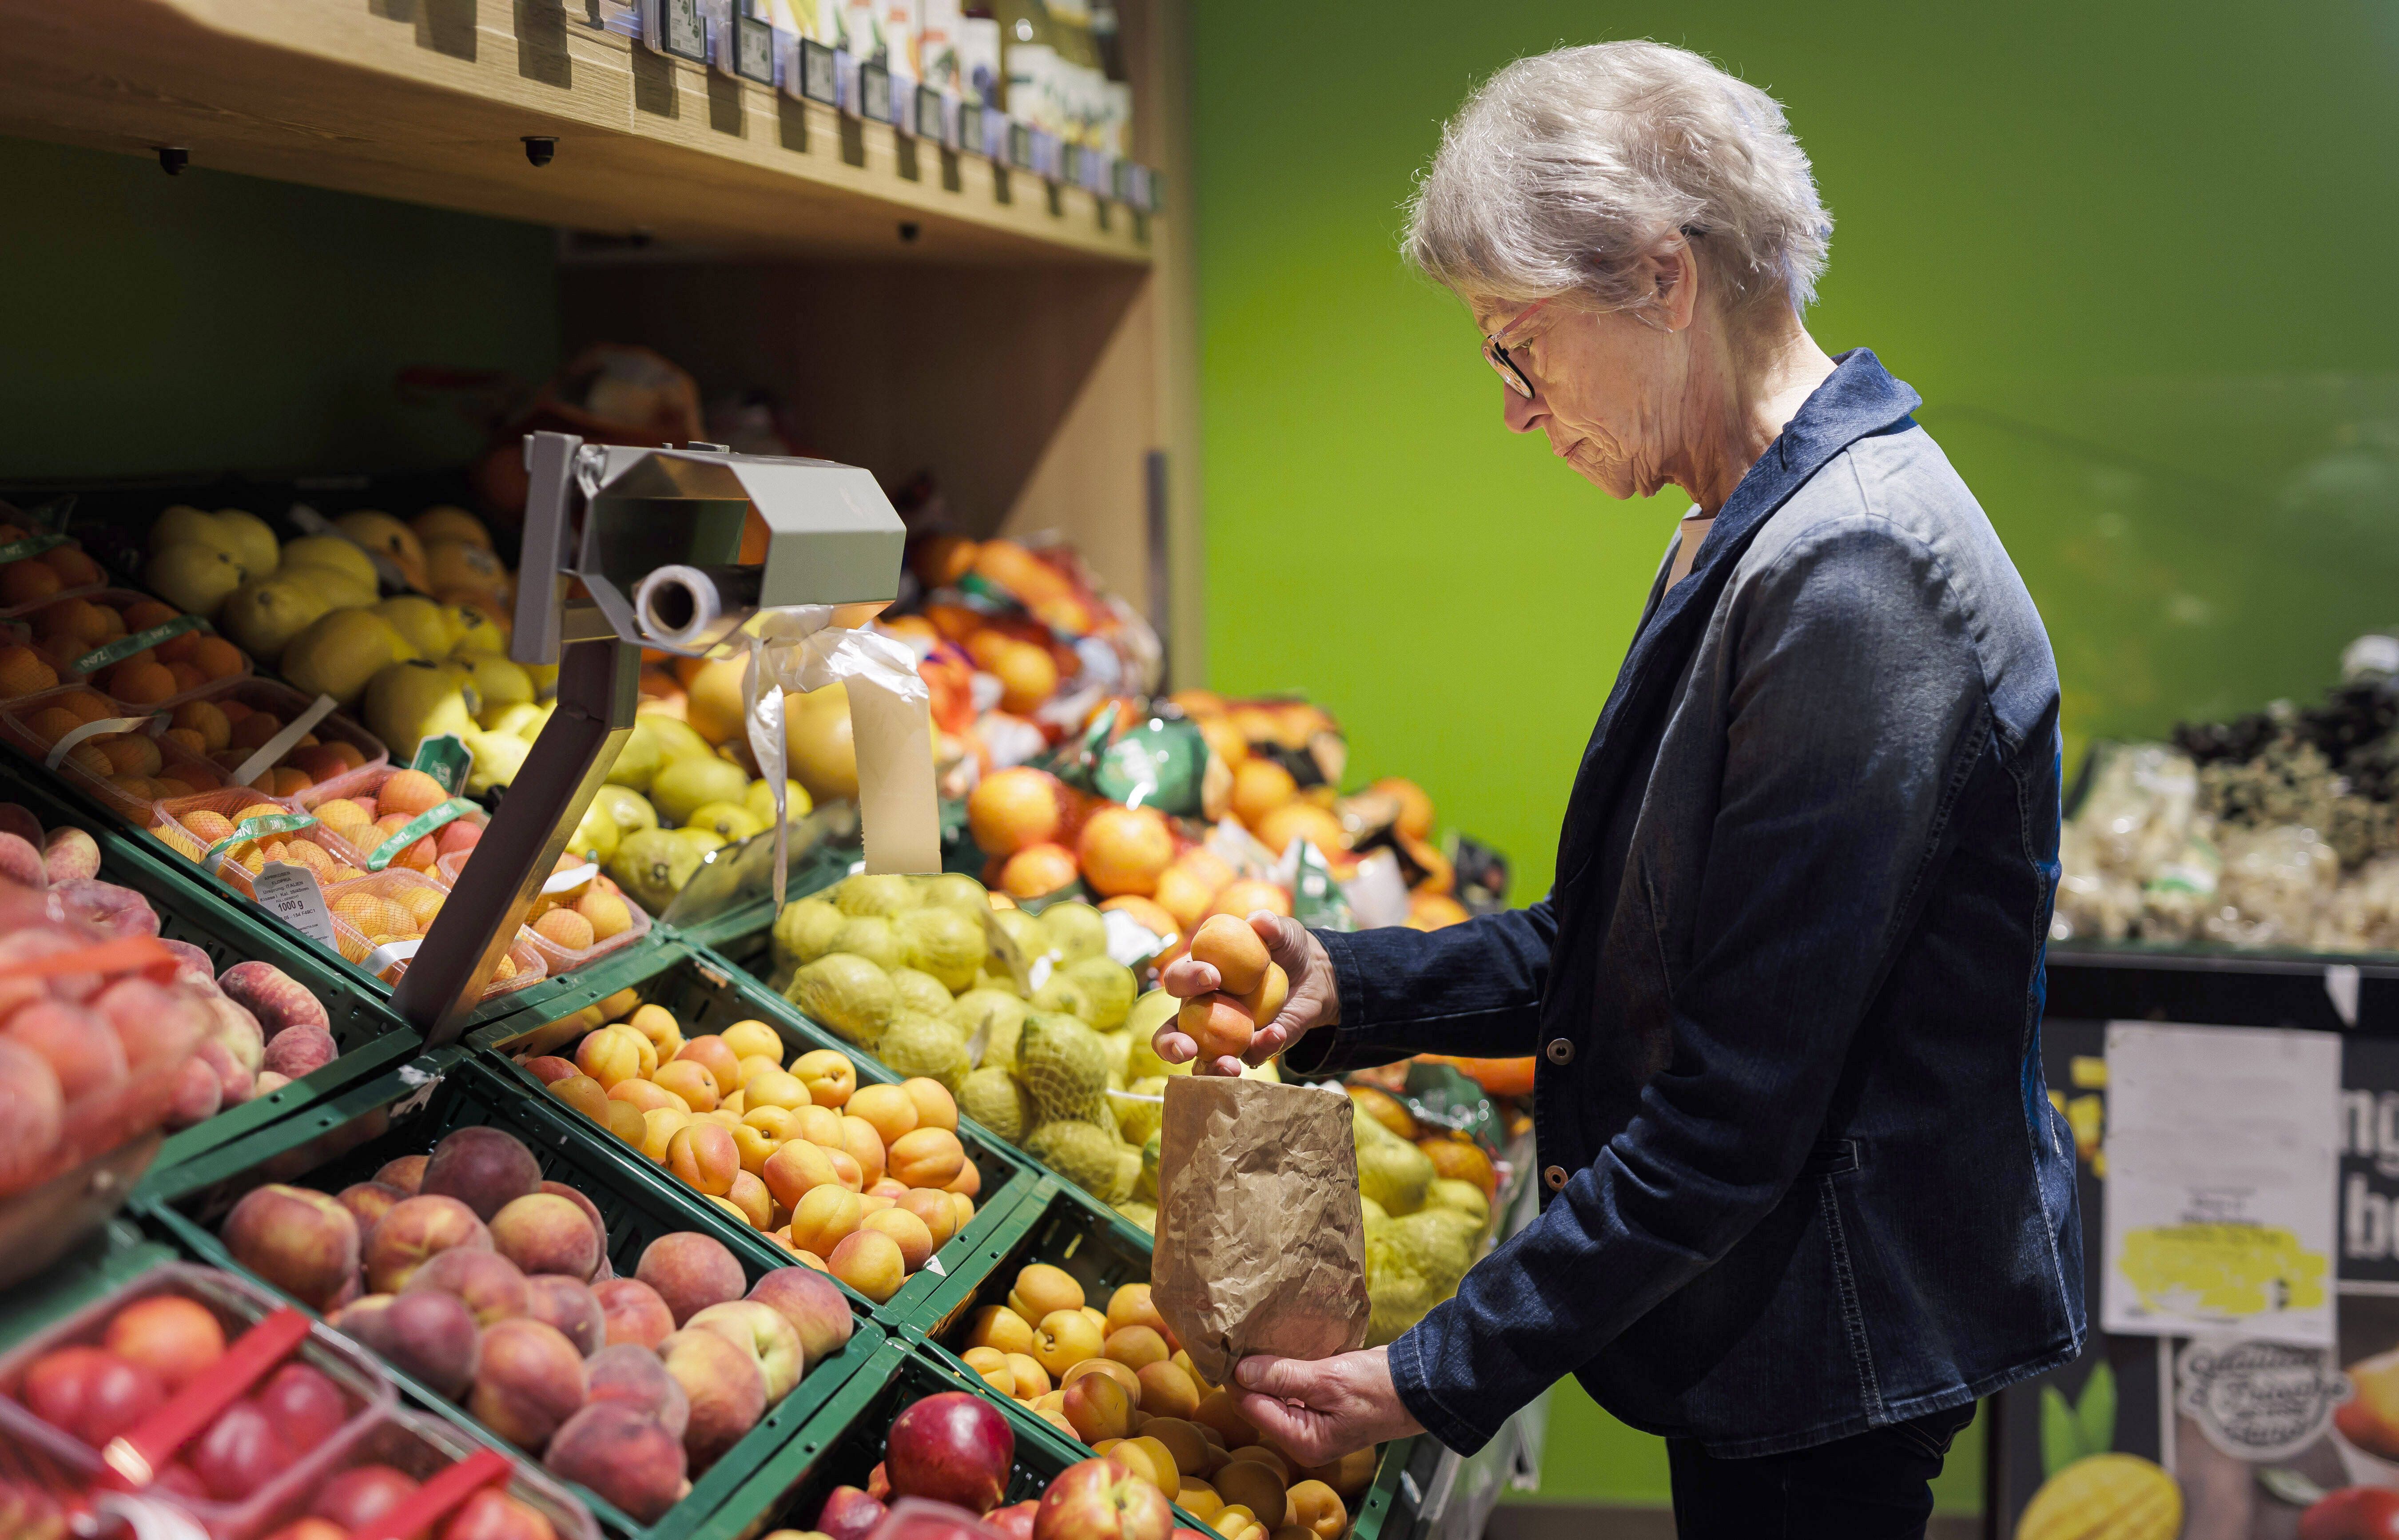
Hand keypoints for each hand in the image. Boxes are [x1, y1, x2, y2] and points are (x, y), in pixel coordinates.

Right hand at [1153, 912, 1337, 1076]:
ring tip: (1227, 1067)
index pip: (1178, 980)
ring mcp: (1225, 1036)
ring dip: (1208, 1069)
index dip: (1187, 978)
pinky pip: (1251, 1056)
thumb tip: (1260, 921)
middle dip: (1171, 1043)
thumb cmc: (1286, 949)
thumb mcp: (1282, 933)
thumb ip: (1270, 926)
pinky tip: (1277, 1034)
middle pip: (1171, 1032)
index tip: (1212, 976)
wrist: (1316, 975)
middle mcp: (1202, 1011)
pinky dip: (1263, 1048)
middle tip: (1186, 1047)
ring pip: (1201, 1062)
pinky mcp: (1252, 1049)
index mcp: (1199, 976)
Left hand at [1231, 1347, 1423, 1465]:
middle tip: (1237, 1338)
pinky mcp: (1319, 1410)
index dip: (1236, 1378)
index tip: (1226, 1346)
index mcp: (1303, 1442)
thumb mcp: (1328, 1379)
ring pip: (1272, 1397)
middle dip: (1248, 1375)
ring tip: (1254, 1341)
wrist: (1418, 1386)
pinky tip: (1278, 1352)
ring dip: (1265, 1372)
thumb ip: (1283, 1376)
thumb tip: (1239, 1372)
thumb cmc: (1378, 1386)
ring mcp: (1311, 1426)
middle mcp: (1303, 1440)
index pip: (1251, 1408)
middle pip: (1258, 1405)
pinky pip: (1289, 1393)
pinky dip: (1282, 1374)